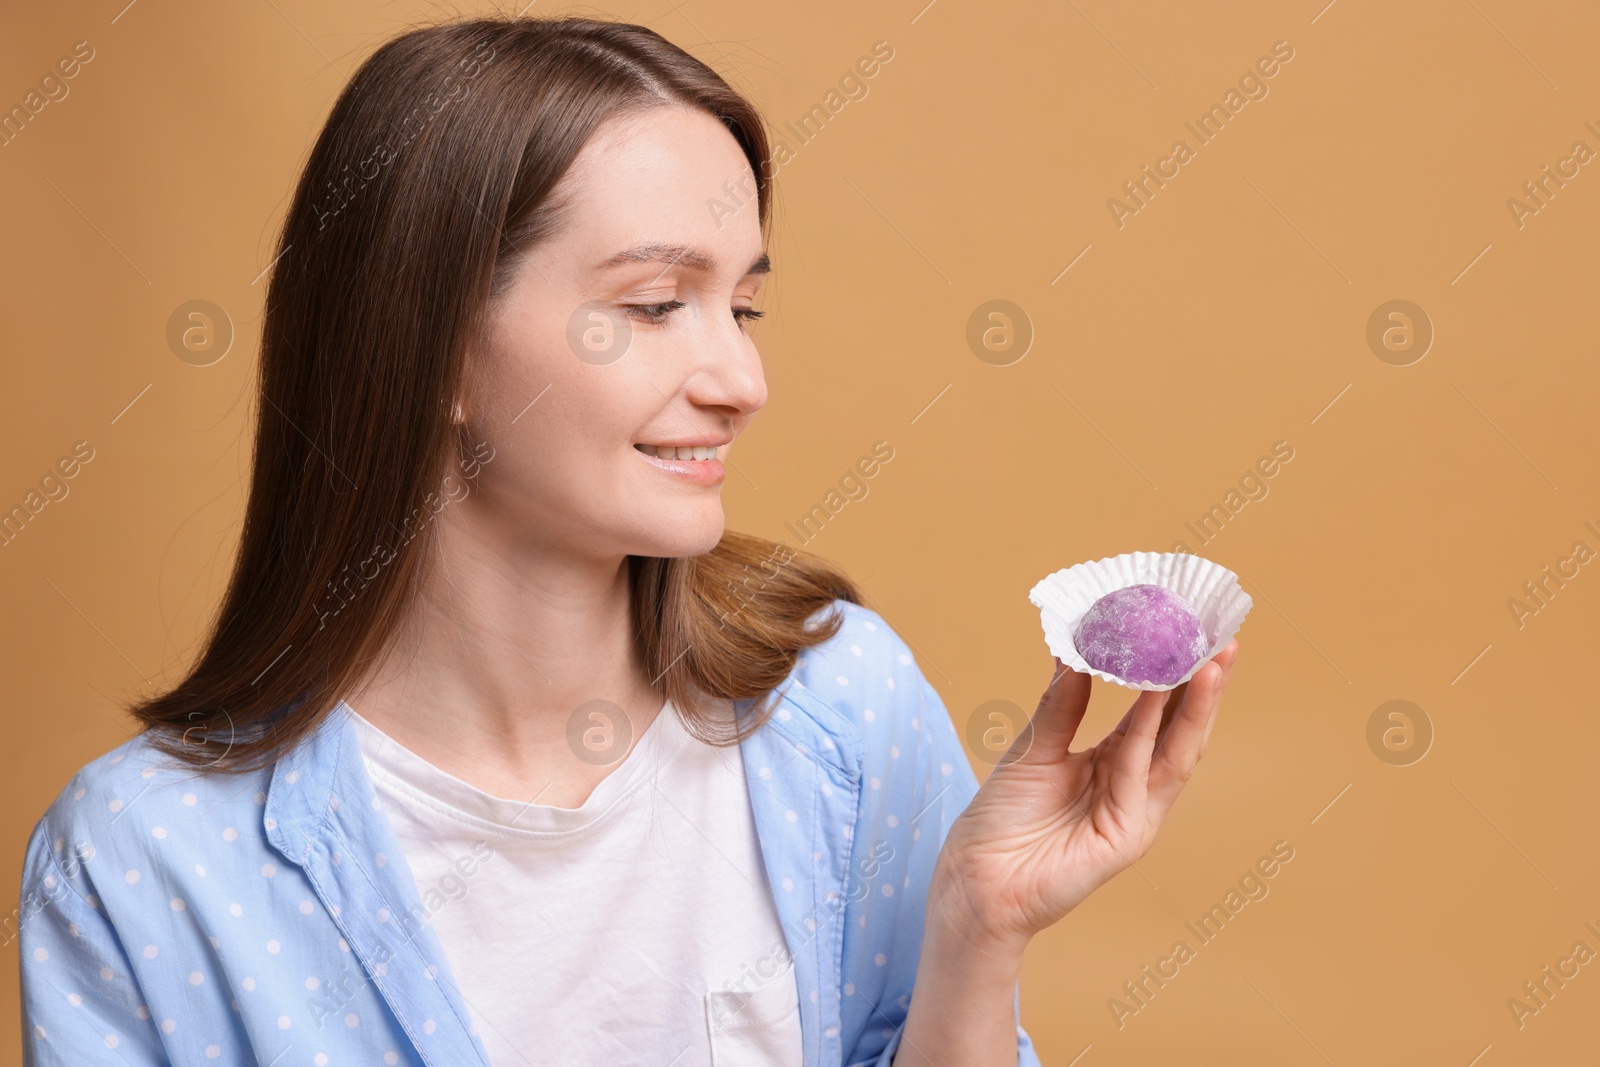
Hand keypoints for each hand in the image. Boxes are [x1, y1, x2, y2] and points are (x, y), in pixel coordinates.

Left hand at [928, 640, 1239, 955]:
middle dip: (1204, 686)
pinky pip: (1142, 773)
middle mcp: (1132, 784)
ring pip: (1176, 751)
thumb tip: (1075, 649)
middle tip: (1224, 638)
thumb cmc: (1000, 819)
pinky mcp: (1127, 835)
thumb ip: (1061, 703)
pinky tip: (1157, 694)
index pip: (1154, 712)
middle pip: (1178, 729)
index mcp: (1111, 761)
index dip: (1175, 675)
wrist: (977, 878)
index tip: (1191, 633)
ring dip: (1197, 706)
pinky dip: (1151, 731)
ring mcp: (1135, 811)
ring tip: (1213, 660)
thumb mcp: (1033, 747)